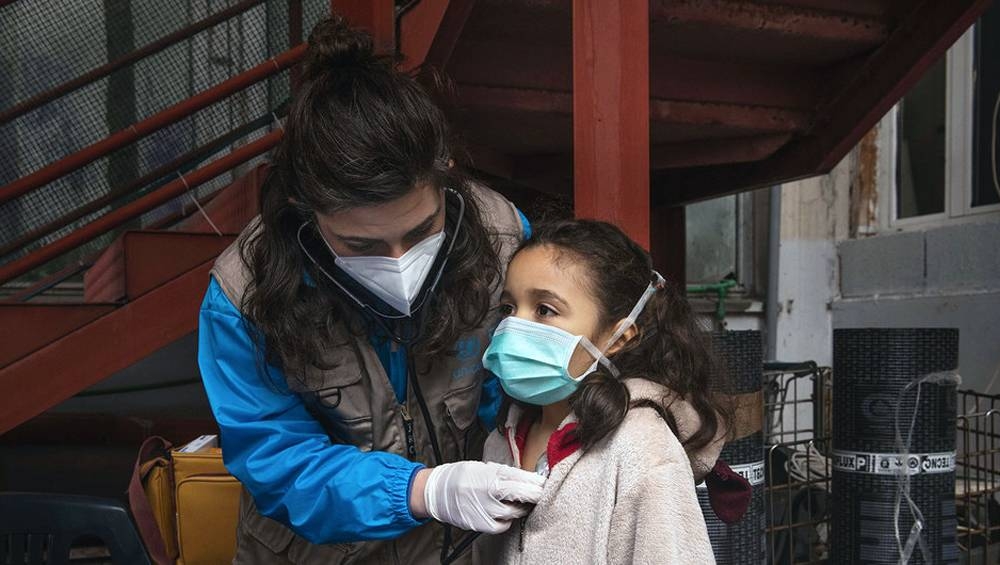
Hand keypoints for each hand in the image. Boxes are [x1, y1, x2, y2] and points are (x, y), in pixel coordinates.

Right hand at [412, 461, 544, 532]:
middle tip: (539, 494)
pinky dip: (507, 520)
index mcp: (494, 474)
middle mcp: (492, 492)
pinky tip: (503, 512)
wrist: (438, 492)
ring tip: (517, 501)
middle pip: (526, 497)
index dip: (539, 483)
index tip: (545, 483)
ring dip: (521, 507)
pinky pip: (504, 525)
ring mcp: (488, 510)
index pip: (526, 480)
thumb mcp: (486, 467)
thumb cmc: (463, 476)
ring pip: (516, 513)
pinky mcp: (482, 524)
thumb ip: (507, 473)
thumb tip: (530, 478)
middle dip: (535, 495)